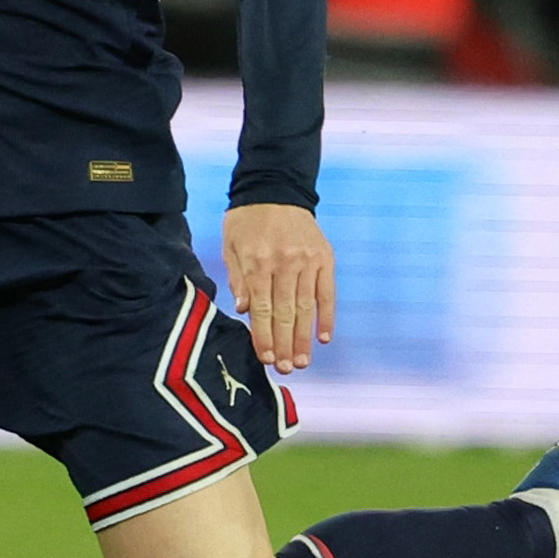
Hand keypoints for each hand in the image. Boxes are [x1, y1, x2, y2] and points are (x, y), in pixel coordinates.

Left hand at [221, 203, 336, 373]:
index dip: (264, 335)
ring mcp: (307, 260)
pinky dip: (327, 316)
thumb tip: (243, 310)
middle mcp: (285, 263)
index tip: (266, 359)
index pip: (261, 308)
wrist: (276, 188)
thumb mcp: (231, 245)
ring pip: (306, 307)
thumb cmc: (247, 220)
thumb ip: (237, 278)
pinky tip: (324, 338)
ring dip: (305, 337)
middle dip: (285, 344)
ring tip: (303, 361)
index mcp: (258, 262)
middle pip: (285, 312)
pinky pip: (327, 292)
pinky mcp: (325, 257)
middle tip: (287, 369)